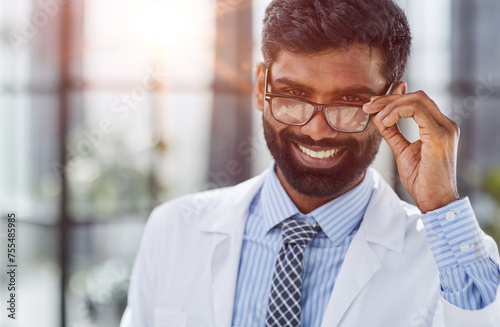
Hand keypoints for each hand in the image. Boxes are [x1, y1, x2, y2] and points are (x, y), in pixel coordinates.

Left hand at [363, 89, 459, 212]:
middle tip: (368, 106)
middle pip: (417, 96)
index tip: (372, 105)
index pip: (417, 101)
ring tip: (375, 116)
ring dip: (390, 105)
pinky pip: (417, 111)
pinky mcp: (439, 135)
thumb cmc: (422, 181)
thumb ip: (392, 133)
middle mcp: (446, 124)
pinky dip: (397, 112)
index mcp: (439, 127)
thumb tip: (378, 117)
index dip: (393, 99)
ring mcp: (445, 128)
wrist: (435, 202)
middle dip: (388, 98)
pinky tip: (385, 121)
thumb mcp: (402, 152)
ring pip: (417, 99)